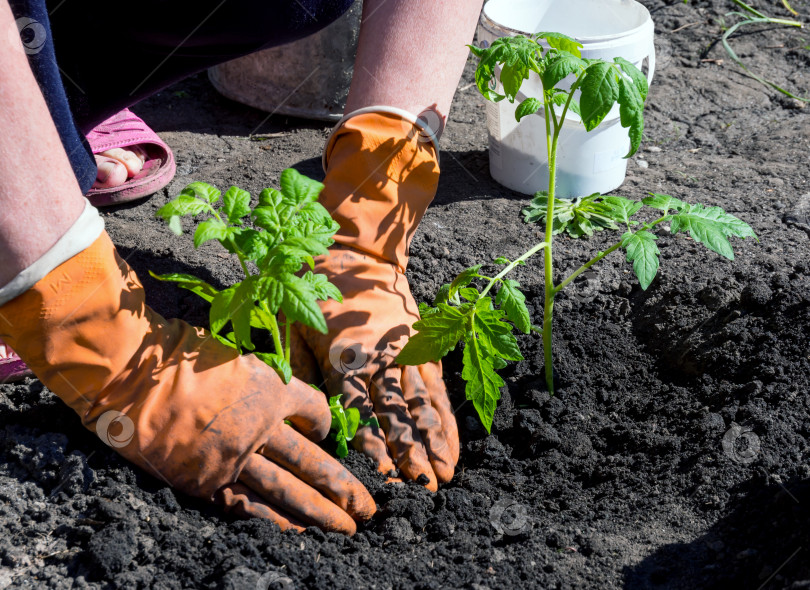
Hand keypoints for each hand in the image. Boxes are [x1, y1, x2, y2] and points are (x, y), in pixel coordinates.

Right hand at [0, 232, 374, 532]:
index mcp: (273, 389)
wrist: (132, 375)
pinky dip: (275, 522)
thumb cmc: (179, 356)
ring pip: (291, 490)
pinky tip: (298, 535)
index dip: (327, 424)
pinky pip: (249, 506)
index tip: (330, 433)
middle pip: (316, 462)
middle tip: (370, 508)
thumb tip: (276, 398)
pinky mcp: (208, 480)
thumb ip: (260, 382)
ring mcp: (237, 457)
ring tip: (349, 529)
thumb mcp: (234, 357)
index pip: (316, 412)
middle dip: (345, 488)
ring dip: (323, 513)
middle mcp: (263, 426)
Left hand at [292, 246, 458, 490]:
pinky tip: (452, 444)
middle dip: (410, 455)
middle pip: (397, 415)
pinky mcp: (422, 347)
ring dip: (434, 443)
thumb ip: (297, 370)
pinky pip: (436, 388)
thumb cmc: (315, 291)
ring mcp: (405, 354)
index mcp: (344, 358)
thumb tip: (301, 415)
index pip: (359, 411)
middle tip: (422, 491)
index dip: (373, 446)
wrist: (356, 251)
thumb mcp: (292, 325)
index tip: (384, 477)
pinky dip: (446, 418)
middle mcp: (379, 360)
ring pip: (422, 405)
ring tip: (444, 476)